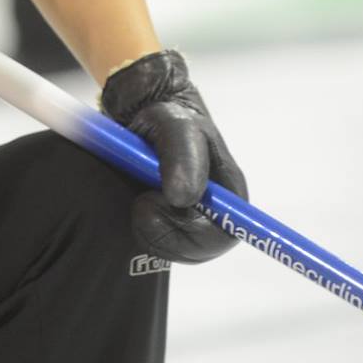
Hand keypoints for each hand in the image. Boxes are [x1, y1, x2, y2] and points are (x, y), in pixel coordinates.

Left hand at [100, 50, 247, 264]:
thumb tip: (183, 199)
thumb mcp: (177, 126)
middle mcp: (211, 211)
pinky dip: (139, 227)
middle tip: (142, 202)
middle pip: (197, 249)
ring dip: (149, 229)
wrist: (139, 113)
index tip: (164, 206)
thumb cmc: (168, 116)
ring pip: (172, 249)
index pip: (224, 235)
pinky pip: (154, 243)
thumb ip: (183, 157)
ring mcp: (186, 220)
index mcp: (227, 193)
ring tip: (139, 196)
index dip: (197, 236)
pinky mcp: (163, 223)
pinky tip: (135, 202)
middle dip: (165, 233)